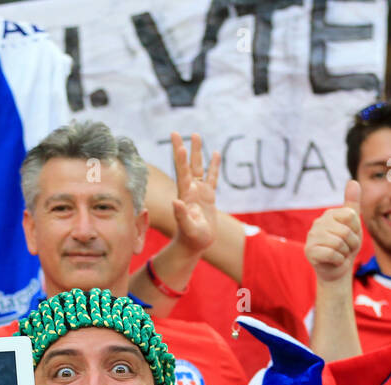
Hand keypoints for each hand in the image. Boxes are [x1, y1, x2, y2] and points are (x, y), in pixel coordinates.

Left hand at [169, 131, 219, 254]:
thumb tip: (176, 202)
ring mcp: (199, 192)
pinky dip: (214, 166)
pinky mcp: (208, 196)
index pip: (182, 174)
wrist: (194, 244)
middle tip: (175, 133)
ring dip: (197, 152)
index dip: (180, 160)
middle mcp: (190, 190)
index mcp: (185, 196)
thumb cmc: (191, 239)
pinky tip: (215, 153)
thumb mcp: (187, 229)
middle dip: (182, 149)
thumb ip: (181, 216)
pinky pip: (212, 178)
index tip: (178, 145)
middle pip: (187, 165)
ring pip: (199, 168)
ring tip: (195, 135)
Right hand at [305, 180, 361, 282]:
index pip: (350, 216)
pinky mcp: (309, 251)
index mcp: (329, 214)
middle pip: (345, 231)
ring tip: (340, 254)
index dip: (355, 229)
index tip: (351, 236)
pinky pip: (332, 254)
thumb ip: (353, 204)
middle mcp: (318, 223)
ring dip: (345, 252)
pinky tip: (334, 260)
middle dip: (351, 243)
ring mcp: (311, 237)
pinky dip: (338, 260)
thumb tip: (353, 181)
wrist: (337, 270)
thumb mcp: (354, 225)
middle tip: (346, 248)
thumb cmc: (346, 246)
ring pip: (339, 243)